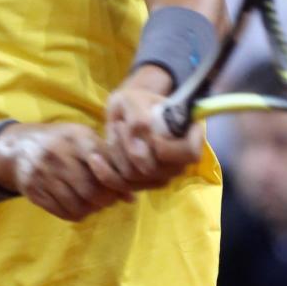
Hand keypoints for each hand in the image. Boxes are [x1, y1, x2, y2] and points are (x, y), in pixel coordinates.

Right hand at [0, 122, 133, 221]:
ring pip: (77, 205)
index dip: (115, 180)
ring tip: (95, 203)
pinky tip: (80, 206)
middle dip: (106, 200)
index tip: (119, 185)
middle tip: (110, 199)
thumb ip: (108, 162)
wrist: (19, 147)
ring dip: (92, 209)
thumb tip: (131, 196)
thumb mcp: (84, 141)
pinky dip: (77, 214)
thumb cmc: (62, 142)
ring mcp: (43, 174)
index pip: (102, 162)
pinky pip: (62, 212)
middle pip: (91, 190)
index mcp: (75, 137)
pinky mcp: (34, 192)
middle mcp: (57, 154)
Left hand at [105, 67, 203, 189]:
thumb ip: (139, 117)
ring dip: (118, 152)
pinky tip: (95, 158)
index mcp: (191, 136)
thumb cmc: (135, 103)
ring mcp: (162, 176)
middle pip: (156, 168)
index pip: (189, 153)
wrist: (125, 113)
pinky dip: (105, 172)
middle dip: (131, 146)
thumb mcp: (134, 99)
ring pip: (135, 176)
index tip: (146, 129)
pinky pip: (122, 186)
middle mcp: (180, 161)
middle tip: (121, 124)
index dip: (166, 147)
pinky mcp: (143, 185)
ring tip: (114, 130)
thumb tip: (141, 144)